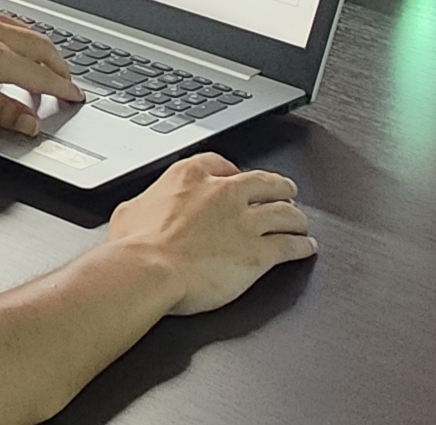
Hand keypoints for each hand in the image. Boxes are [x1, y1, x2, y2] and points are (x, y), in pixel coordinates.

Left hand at [0, 0, 83, 133]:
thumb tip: (27, 123)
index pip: (41, 75)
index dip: (62, 89)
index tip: (74, 96)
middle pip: (41, 46)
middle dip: (59, 65)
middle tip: (66, 81)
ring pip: (22, 27)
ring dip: (40, 46)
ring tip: (42, 60)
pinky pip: (1, 16)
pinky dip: (16, 30)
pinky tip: (6, 37)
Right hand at [104, 154, 314, 314]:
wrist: (147, 271)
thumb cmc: (134, 246)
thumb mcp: (130, 210)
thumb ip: (145, 204)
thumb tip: (140, 210)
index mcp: (190, 177)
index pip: (222, 164)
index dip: (234, 172)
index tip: (237, 178)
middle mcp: (223, 194)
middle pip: (264, 182)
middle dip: (278, 187)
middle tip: (284, 191)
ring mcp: (244, 222)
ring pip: (284, 212)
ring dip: (296, 217)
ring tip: (300, 221)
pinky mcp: (258, 253)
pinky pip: (289, 245)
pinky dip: (301, 245)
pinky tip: (305, 247)